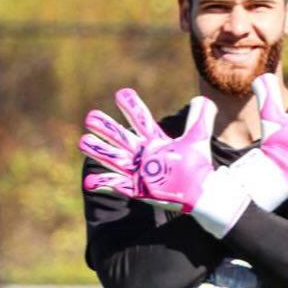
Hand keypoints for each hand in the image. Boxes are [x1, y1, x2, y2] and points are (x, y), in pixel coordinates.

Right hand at [80, 91, 217, 211]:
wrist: (201, 193)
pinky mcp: (138, 189)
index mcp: (155, 140)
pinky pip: (117, 186)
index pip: (140, 120)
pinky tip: (90, 182)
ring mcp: (138, 171)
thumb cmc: (198, 167)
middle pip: (120, 137)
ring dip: (99, 151)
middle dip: (106, 128)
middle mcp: (143, 154)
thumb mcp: (198, 139)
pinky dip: (103, 184)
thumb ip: (200, 118)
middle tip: (90, 117)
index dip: (131, 107)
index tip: (121, 94)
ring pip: (114, 158)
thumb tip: (204, 99)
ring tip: (83, 141)